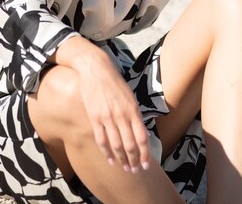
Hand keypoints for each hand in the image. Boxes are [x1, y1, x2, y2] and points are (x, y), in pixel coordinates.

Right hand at [74, 43, 150, 172]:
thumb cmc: (115, 82)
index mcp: (133, 109)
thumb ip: (134, 114)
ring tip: (125, 168)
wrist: (96, 70)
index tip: (146, 164)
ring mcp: (107, 117)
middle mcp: (122, 115)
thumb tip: (140, 131)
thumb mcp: (130, 96)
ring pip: (116, 145)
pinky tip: (110, 160)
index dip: (145, 154)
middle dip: (134, 160)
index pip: (142, 137)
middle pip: (130, 145)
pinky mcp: (95, 117)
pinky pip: (102, 139)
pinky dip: (106, 152)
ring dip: (121, 159)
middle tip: (135, 170)